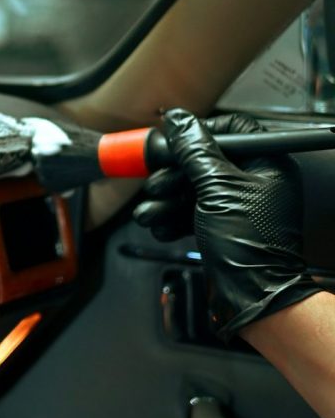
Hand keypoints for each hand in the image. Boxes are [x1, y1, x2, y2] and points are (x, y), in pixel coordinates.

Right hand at [133, 108, 321, 339]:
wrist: (252, 296)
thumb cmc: (251, 245)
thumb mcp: (216, 187)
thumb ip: (194, 150)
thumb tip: (178, 121)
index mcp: (266, 164)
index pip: (232, 129)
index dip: (199, 133)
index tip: (174, 142)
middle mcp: (253, 181)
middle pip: (203, 160)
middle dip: (173, 176)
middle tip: (156, 183)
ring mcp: (237, 205)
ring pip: (192, 188)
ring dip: (166, 200)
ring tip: (150, 212)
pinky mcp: (221, 225)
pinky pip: (191, 211)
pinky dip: (172, 218)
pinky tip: (160, 225)